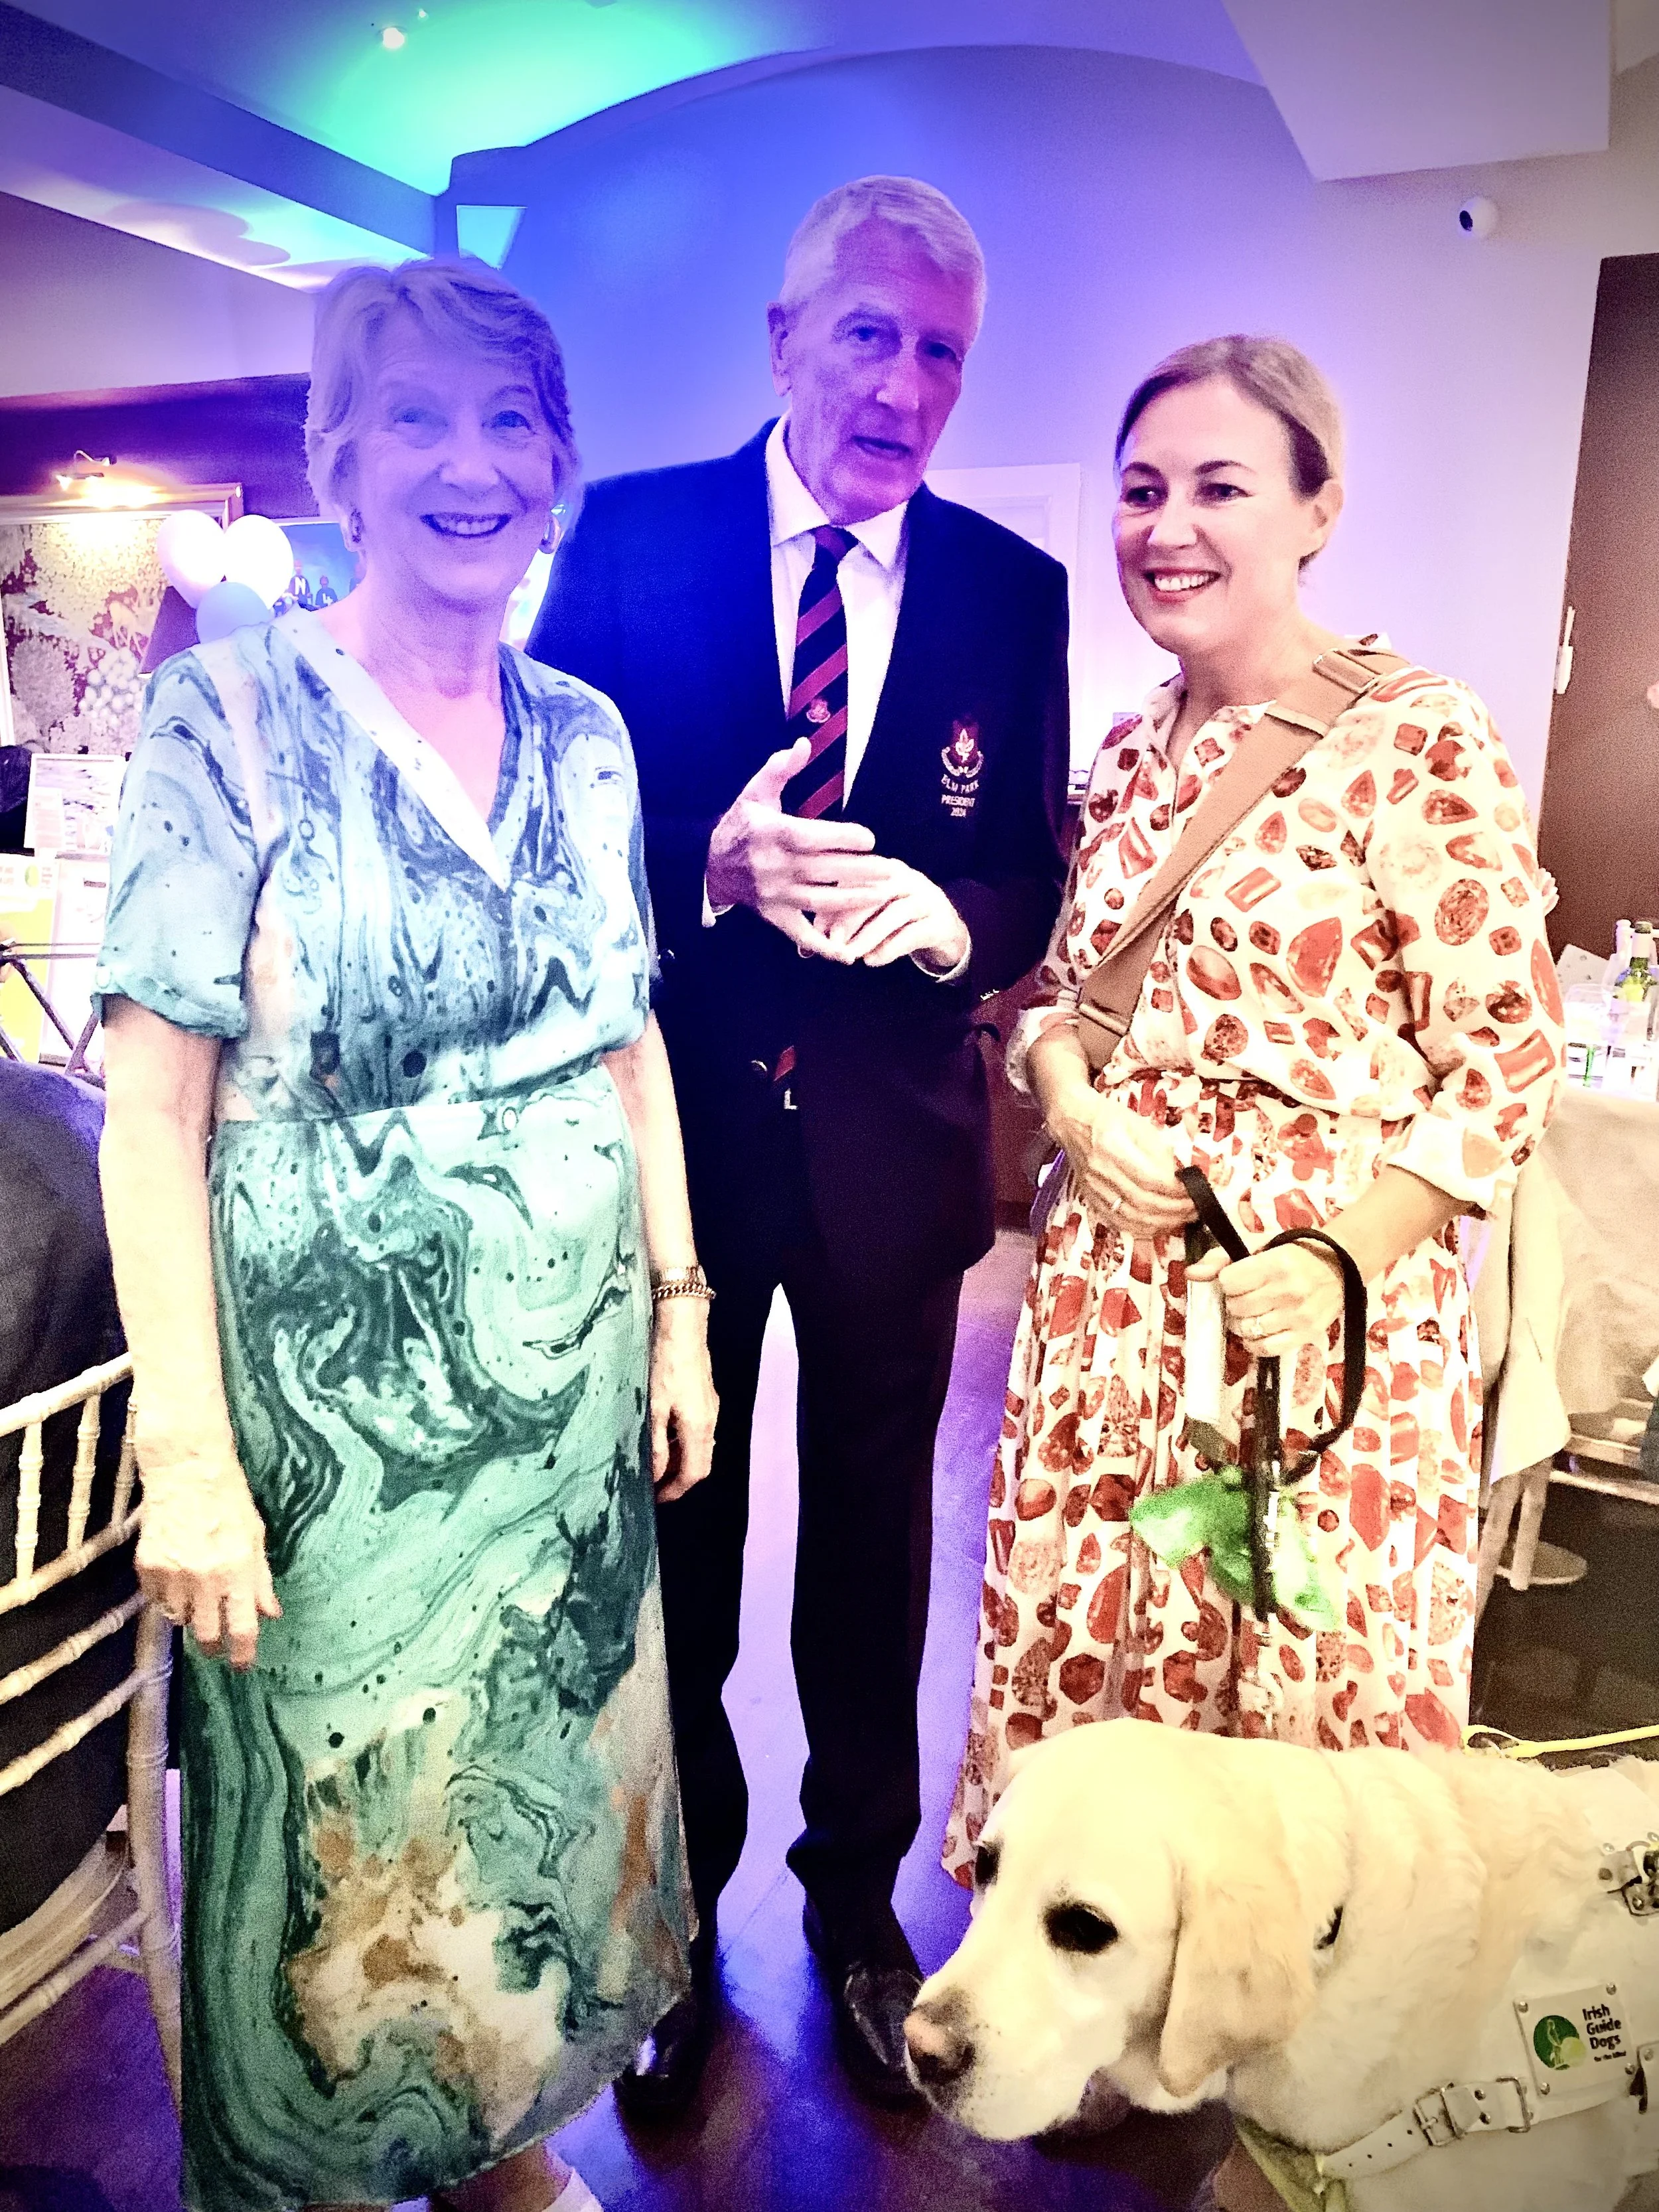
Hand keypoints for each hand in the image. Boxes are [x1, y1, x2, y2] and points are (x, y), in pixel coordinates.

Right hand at [135, 1444, 280, 1669]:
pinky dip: (167, 1598)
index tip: (241, 1665)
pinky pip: (156, 1599)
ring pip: (178, 1620)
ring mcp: (172, 1574)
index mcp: (237, 1571)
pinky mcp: (147, 1566)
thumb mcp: (256, 1537)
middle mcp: (204, 1578)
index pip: (241, 1628)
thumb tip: (270, 1614)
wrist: (186, 1471)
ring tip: (196, 1598)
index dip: (242, 1654)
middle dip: (213, 1645)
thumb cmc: (229, 1499)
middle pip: (205, 1635)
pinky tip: (175, 1580)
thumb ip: (261, 1579)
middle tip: (216, 1644)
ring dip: (189, 1617)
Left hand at [649, 1301, 717, 1501]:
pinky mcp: (706, 1397)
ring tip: (655, 1464)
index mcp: (698, 1427)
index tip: (656, 1500)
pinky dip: (684, 1444)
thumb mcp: (653, 1407)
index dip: (675, 1491)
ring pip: (701, 1447)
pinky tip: (664, 1437)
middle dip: (680, 1480)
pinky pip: (699, 1432)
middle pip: (702, 1464)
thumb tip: (654, 1474)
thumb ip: (655, 1444)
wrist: (682, 1326)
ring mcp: (711, 1408)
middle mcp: (710, 1421)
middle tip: (655, 1488)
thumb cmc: (664, 1363)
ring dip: (681, 1461)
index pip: (693, 1473)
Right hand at [706, 739, 891, 959]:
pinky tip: (850, 954)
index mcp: (774, 834)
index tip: (870, 838)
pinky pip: (801, 936)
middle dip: (861, 871)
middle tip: (893, 870)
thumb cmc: (741, 825)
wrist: (710, 864)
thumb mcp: (755, 792)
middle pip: (825, 870)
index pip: (813, 837)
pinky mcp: (776, 916)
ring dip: (855, 901)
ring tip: (885, 896)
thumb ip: (780, 768)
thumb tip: (804, 744)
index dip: (843, 838)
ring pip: (821, 901)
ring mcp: (777, 895)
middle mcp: (776, 867)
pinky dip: (824, 947)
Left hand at [821, 858, 969, 971]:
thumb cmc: (897, 919)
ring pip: (895, 914)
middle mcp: (907, 879)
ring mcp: (927, 899)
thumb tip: (805, 948)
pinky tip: (872, 961)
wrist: (944, 928)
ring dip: (869, 936)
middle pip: (875, 893)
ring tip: (851, 955)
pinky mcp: (939, 923)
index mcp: (884, 870)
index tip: (816, 927)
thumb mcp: (869, 917)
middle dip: (849, 919)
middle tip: (832, 943)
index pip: (856, 879)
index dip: (834, 902)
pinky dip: (890, 949)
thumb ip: (840, 925)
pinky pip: (913, 935)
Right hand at [1054, 1092, 1194, 1237]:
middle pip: (1143, 1203)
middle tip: (1196, 1209)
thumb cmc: (1108, 1117)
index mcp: (1113, 1147)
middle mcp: (1101, 1171)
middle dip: (1176, 1211)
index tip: (1196, 1190)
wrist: (1072, 1121)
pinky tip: (1158, 1225)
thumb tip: (1179, 1179)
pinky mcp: (1090, 1198)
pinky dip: (1141, 1229)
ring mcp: (1093, 1188)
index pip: (1151, 1179)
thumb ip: (1160, 1152)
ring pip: (1131, 1218)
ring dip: (1162, 1224)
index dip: (1177, 1191)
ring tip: (1182, 1219)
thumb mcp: (1140, 1124)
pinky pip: (1117, 1222)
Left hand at [1187, 1240, 1346, 1358]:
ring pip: (1247, 1329)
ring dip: (1242, 1322)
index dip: (1227, 1281)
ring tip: (1252, 1312)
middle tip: (1246, 1295)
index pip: (1229, 1282)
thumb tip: (1191, 1273)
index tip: (1237, 1279)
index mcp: (1275, 1264)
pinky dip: (1254, 1343)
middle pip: (1236, 1307)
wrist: (1339, 1264)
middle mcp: (1287, 1292)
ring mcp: (1297, 1316)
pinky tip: (1257, 1331)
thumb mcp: (1260, 1244)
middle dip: (1234, 1301)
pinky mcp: (1306, 1335)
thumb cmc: (1295, 1252)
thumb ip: (1222, 1258)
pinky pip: (1266, 1349)